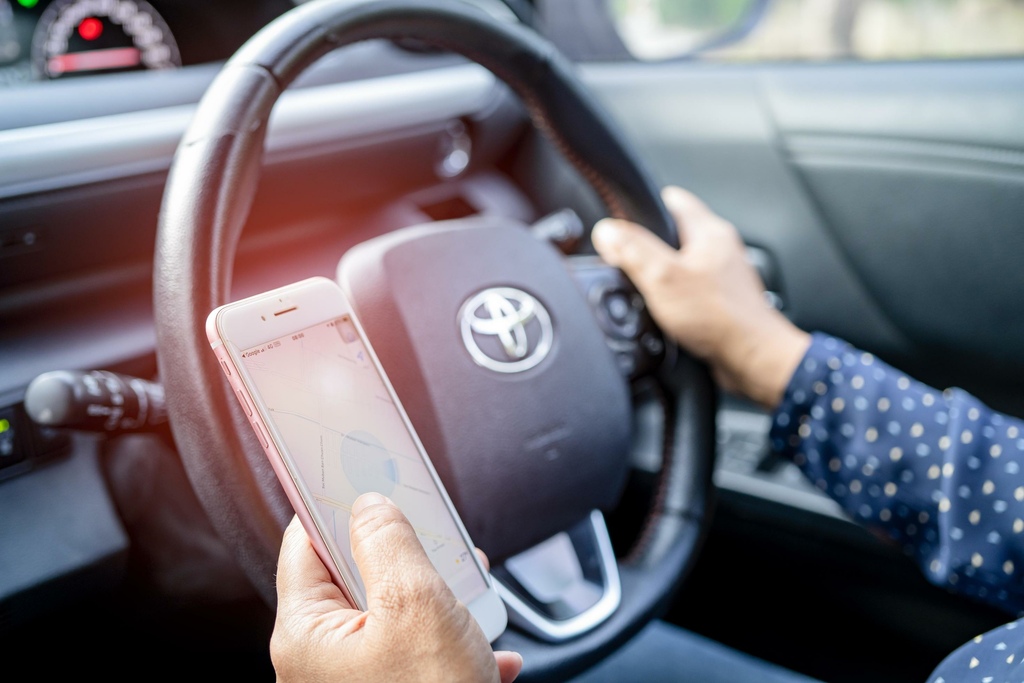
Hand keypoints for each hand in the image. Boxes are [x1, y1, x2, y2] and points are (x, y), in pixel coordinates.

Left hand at [270, 493, 521, 682]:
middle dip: (405, 556)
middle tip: (437, 542)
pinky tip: (487, 654)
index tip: (363, 476)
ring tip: (472, 596)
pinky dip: (451, 646)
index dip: (335, 504)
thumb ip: (388, 543)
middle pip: (355, 576)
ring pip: (393, 615)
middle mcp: (321, 660)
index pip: (304, 543)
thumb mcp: (416, 604)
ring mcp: (356, 682)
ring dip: (438, 601)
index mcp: (307, 632)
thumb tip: (370, 505)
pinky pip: (417, 655)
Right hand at [592, 186, 809, 408]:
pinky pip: (689, 291)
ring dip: (661, 276)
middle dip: (648, 247)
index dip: (643, 208)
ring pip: (681, 264)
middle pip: (674, 234)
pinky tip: (664, 314)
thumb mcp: (662, 278)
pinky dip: (674, 299)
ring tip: (647, 292)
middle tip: (630, 264)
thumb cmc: (720, 318)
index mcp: (709, 231)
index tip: (623, 222)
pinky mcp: (721, 301)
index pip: (671, 200)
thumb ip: (632, 250)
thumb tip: (607, 230)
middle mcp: (720, 249)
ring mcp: (722, 276)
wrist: (751, 358)